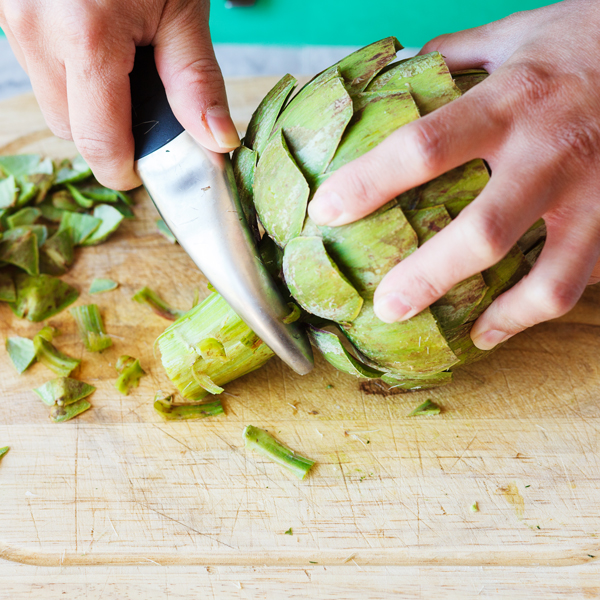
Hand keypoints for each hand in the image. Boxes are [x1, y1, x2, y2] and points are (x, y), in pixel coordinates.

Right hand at [0, 0, 239, 189]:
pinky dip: (74, 81)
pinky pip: (43, 74)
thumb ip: (197, 83)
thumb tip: (218, 143)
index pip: (97, 143)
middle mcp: (36, 32)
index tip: (149, 169)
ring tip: (123, 70)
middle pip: (71, 132)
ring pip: (54, 106)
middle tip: (145, 112)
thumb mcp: (183, 12)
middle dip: (110, 138)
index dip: (126, 169)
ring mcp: (14, 22)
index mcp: (85, 37)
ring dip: (90, 109)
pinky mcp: (10, 15)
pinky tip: (99, 52)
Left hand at [308, 0, 599, 350]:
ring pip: (545, 276)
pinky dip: (533, 310)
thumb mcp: (513, 35)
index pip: (423, 147)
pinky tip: (501, 322)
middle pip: (481, 230)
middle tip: (385, 306)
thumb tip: (398, 78)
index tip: (326, 212)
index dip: (368, 183)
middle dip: (426, 277)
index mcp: (510, 101)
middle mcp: (549, 153)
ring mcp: (592, 194)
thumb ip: (453, 58)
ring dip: (496, 315)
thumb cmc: (583, 42)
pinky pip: (575, 281)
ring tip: (456, 331)